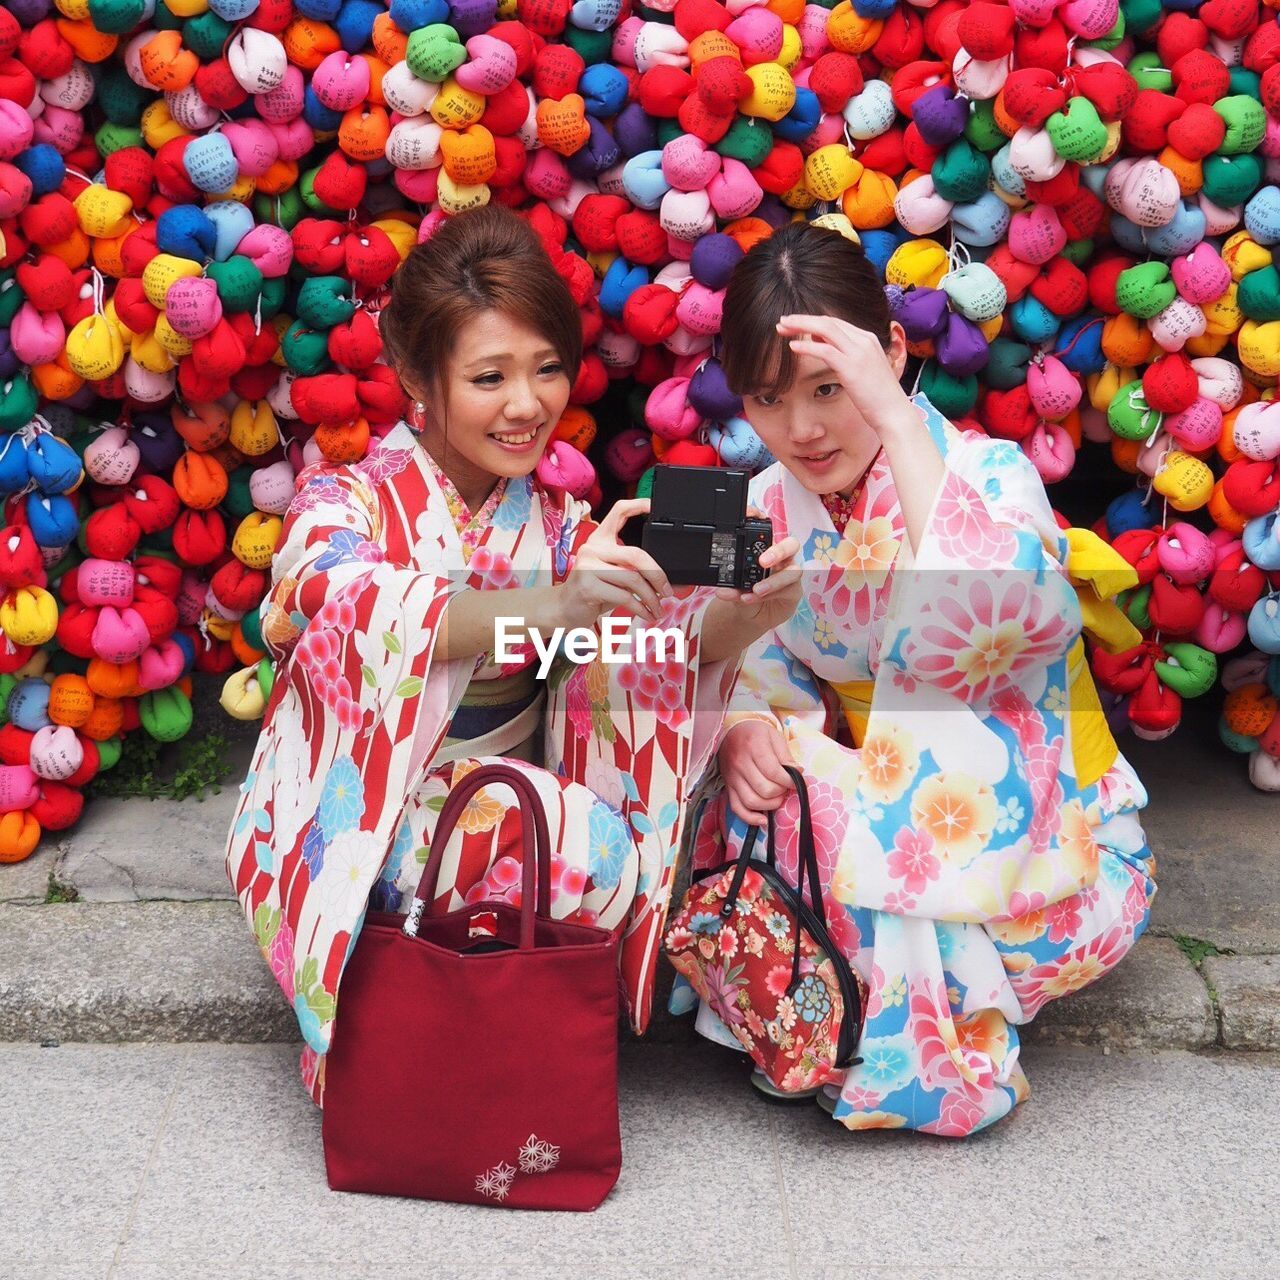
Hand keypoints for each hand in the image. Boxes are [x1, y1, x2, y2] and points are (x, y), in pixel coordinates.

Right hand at [561, 498, 671, 629]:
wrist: (564, 609)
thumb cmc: (593, 591)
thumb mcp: (615, 577)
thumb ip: (636, 573)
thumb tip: (669, 582)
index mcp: (600, 539)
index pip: (619, 512)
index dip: (638, 505)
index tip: (654, 506)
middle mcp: (593, 548)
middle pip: (635, 554)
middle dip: (657, 575)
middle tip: (668, 590)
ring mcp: (588, 566)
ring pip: (633, 579)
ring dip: (651, 597)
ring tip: (658, 609)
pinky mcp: (588, 586)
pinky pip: (624, 597)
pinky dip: (640, 608)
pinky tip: (647, 614)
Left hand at [710, 509, 801, 638]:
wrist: (751, 616)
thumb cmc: (746, 592)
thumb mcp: (734, 587)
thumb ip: (730, 586)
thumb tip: (722, 590)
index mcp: (766, 549)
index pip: (767, 529)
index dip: (762, 519)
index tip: (752, 516)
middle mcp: (782, 559)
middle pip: (791, 545)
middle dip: (778, 550)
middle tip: (762, 561)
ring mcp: (790, 575)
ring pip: (793, 571)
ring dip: (773, 581)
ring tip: (756, 589)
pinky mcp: (794, 592)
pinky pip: (787, 591)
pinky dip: (769, 595)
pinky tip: (753, 599)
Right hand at [718, 720, 795, 827]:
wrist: (732, 732)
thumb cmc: (756, 733)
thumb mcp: (774, 736)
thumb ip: (786, 755)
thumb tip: (798, 773)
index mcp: (754, 747)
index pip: (773, 772)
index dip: (788, 781)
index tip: (795, 782)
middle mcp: (740, 763)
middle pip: (764, 789)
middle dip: (781, 792)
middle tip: (786, 788)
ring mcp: (732, 777)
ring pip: (751, 801)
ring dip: (770, 805)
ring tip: (778, 798)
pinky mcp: (728, 787)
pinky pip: (737, 808)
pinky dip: (750, 818)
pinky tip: (763, 819)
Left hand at [776, 314, 916, 439]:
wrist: (893, 412)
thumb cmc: (877, 397)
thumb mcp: (861, 370)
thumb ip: (844, 355)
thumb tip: (821, 344)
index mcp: (867, 339)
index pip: (836, 323)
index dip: (813, 321)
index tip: (794, 325)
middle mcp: (864, 340)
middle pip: (828, 321)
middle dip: (802, 320)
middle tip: (782, 322)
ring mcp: (858, 352)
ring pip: (825, 329)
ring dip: (800, 326)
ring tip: (781, 328)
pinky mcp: (851, 367)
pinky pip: (824, 350)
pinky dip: (806, 346)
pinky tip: (792, 346)